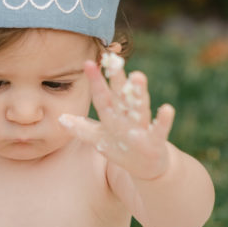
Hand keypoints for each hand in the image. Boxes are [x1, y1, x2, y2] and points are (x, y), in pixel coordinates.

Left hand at [59, 53, 175, 179]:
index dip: (96, 81)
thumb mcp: (101, 139)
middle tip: (113, 59)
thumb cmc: (122, 148)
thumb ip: (82, 129)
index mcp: (114, 114)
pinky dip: (164, 120)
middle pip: (121, 95)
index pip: (103, 96)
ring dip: (139, 93)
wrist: (147, 167)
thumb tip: (60, 119)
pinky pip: (160, 130)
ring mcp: (143, 127)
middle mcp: (128, 116)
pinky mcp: (156, 141)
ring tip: (138, 76)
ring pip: (140, 108)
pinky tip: (167, 109)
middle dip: (117, 79)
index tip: (88, 62)